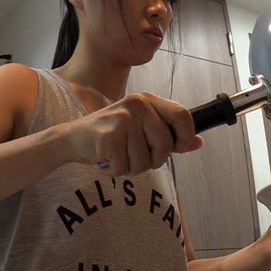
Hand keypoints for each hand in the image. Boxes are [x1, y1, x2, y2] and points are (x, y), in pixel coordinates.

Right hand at [66, 92, 202, 174]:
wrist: (73, 139)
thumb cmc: (110, 136)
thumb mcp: (141, 131)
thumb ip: (168, 135)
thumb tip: (198, 143)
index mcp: (147, 100)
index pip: (182, 115)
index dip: (185, 137)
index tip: (177, 149)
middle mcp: (137, 104)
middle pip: (165, 145)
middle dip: (153, 160)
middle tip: (135, 157)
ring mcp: (123, 119)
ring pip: (144, 161)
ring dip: (131, 168)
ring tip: (117, 156)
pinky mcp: (109, 136)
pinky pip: (125, 166)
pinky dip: (115, 170)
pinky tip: (106, 160)